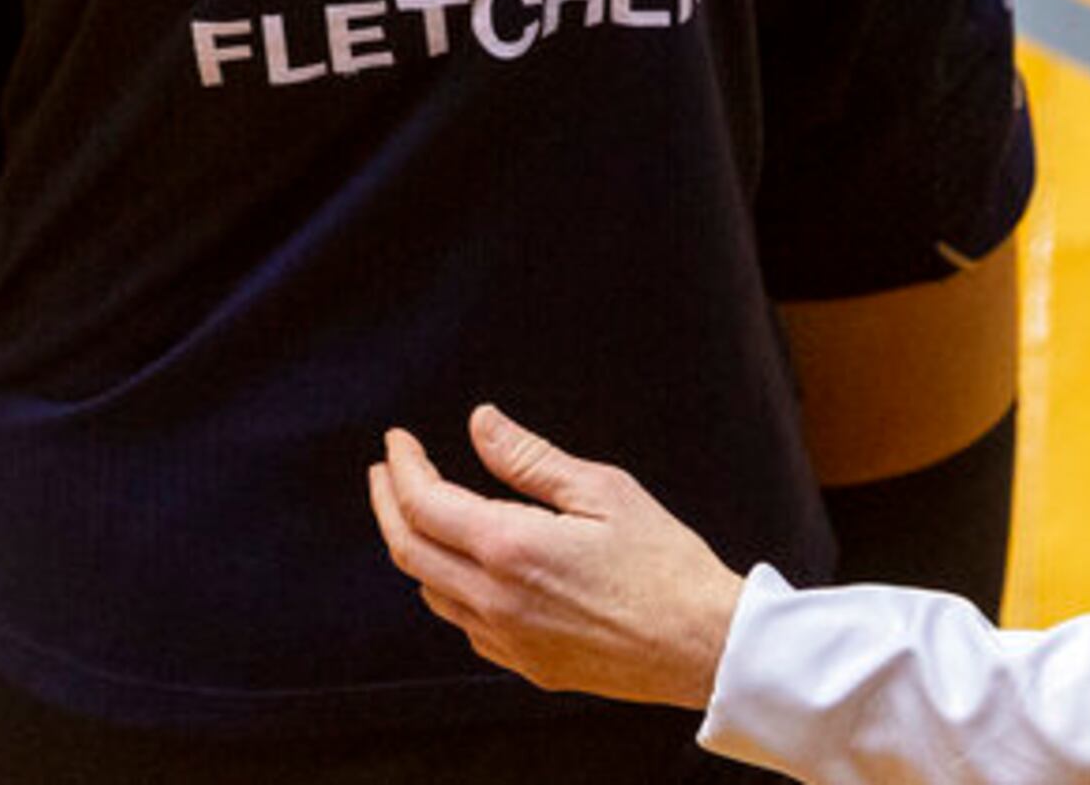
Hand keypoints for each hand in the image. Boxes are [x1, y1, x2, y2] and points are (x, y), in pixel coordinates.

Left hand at [370, 403, 743, 707]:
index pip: (423, 504)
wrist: (704, 645)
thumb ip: (529, 458)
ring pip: (431, 591)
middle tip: (385, 470)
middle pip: (409, 550)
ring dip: (414, 547)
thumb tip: (480, 423)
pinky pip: (465, 625)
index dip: (402, 467)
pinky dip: (448, 588)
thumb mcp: (601, 490)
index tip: (397, 441)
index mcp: (511, 549)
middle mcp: (497, 601)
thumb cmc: (664, 563)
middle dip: (387, 503)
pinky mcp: (528, 666)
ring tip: (420, 512)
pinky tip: (464, 568)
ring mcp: (509, 641)